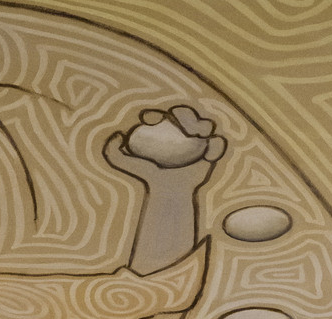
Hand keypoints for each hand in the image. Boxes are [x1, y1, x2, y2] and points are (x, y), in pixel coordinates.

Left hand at [105, 106, 225, 187]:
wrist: (168, 192)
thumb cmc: (147, 175)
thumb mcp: (125, 163)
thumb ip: (111, 152)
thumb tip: (117, 135)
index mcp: (167, 123)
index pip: (167, 112)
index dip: (163, 113)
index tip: (155, 123)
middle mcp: (184, 127)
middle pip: (188, 113)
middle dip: (186, 115)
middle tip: (181, 129)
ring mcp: (199, 138)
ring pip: (207, 125)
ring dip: (205, 126)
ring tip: (197, 138)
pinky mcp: (211, 152)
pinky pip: (219, 144)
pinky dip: (218, 146)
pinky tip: (208, 154)